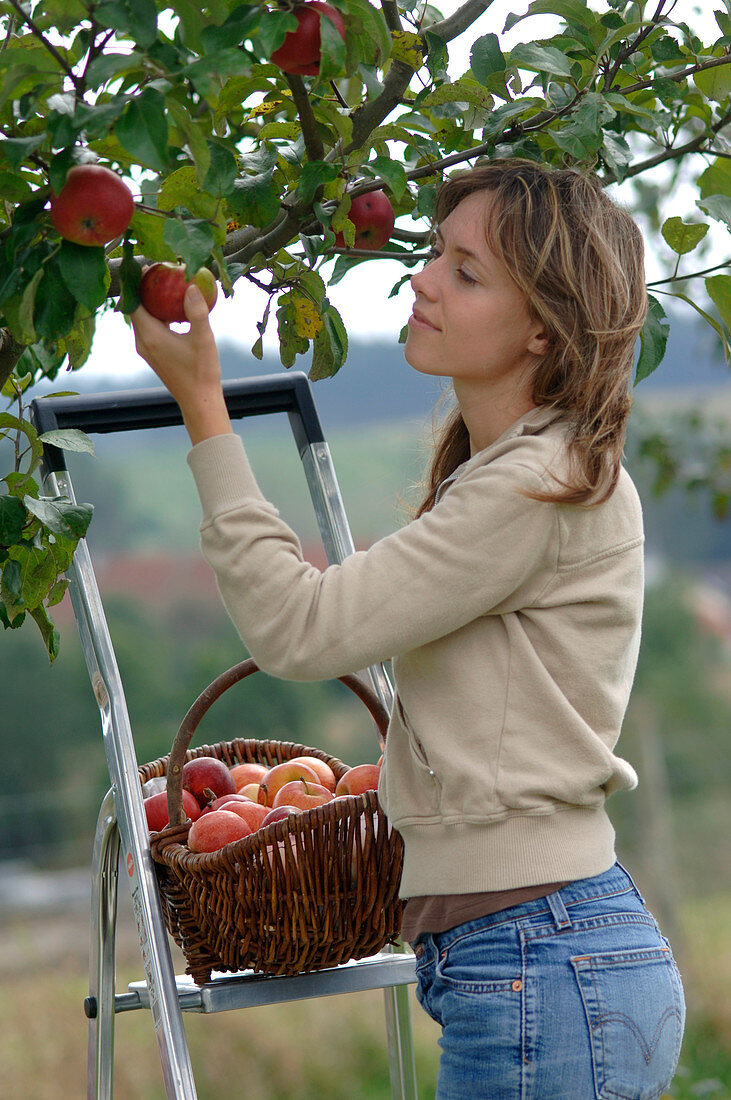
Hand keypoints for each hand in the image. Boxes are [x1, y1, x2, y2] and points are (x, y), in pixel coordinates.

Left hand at [130, 283, 232, 443]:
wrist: (199, 401)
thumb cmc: (202, 372)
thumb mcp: (203, 339)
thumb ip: (197, 311)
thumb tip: (192, 286)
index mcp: (150, 336)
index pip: (133, 301)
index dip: (137, 282)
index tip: (150, 267)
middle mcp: (143, 342)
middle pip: (136, 307)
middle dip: (145, 289)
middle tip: (160, 271)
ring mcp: (147, 349)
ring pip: (143, 318)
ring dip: (152, 302)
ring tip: (167, 286)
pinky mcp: (154, 354)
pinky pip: (150, 328)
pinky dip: (158, 315)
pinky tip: (175, 309)